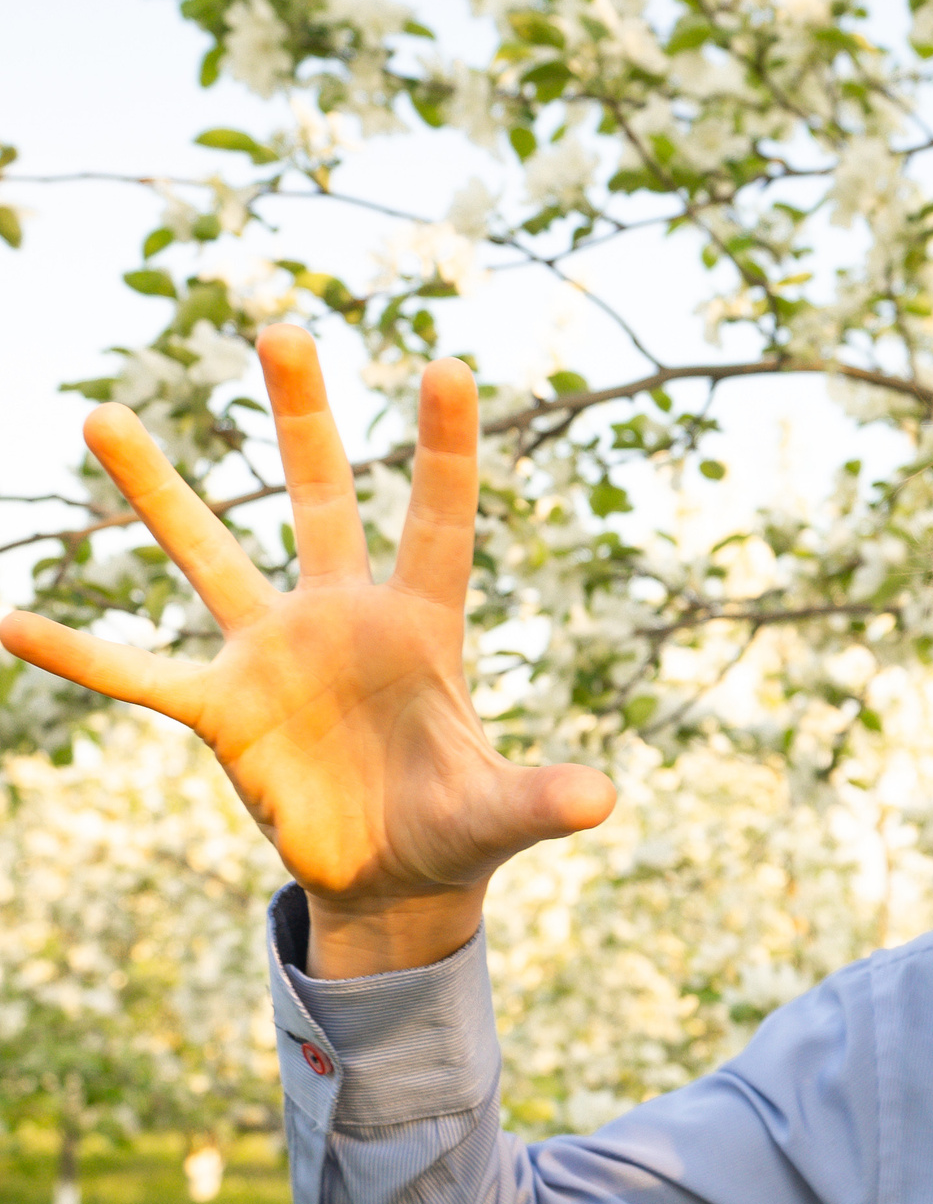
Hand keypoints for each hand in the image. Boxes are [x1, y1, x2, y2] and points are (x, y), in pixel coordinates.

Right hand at [0, 326, 614, 975]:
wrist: (395, 878)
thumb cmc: (457, 829)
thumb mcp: (502, 813)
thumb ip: (542, 799)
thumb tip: (603, 803)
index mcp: (424, 629)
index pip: (440, 522)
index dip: (446, 449)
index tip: (448, 363)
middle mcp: (344, 619)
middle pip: (323, 499)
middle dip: (303, 418)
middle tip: (281, 325)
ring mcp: (274, 655)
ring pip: (210, 555)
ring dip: (158, 492)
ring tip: (103, 414)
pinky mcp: (222, 710)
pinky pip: (140, 673)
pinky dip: (81, 654)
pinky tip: (12, 622)